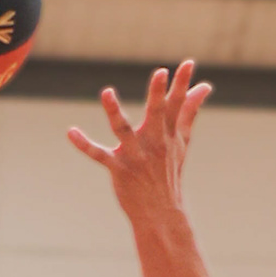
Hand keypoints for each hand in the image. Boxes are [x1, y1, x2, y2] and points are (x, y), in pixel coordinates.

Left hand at [68, 61, 212, 218]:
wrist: (160, 213)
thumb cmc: (169, 172)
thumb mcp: (182, 141)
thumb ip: (190, 111)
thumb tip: (204, 87)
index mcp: (168, 134)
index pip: (177, 105)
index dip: (182, 84)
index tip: (186, 63)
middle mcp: (153, 142)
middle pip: (156, 114)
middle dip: (157, 94)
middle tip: (160, 73)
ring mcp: (135, 155)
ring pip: (123, 130)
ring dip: (114, 112)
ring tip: (106, 93)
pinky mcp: (118, 168)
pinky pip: (98, 155)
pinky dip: (84, 144)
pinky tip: (71, 131)